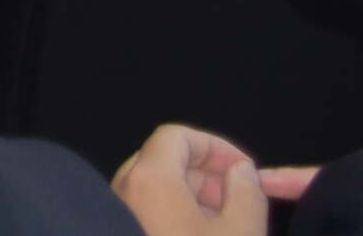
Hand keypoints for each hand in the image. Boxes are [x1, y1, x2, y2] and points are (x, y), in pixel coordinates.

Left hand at [111, 125, 310, 233]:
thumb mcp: (240, 233)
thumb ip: (247, 193)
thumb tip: (241, 172)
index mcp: (150, 177)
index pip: (177, 136)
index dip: (216, 146)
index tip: (245, 172)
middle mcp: (124, 189)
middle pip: (164, 160)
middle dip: (207, 175)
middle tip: (240, 203)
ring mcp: (116, 212)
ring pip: (156, 189)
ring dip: (193, 198)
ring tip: (226, 227)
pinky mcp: (117, 231)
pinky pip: (146, 211)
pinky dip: (175, 216)